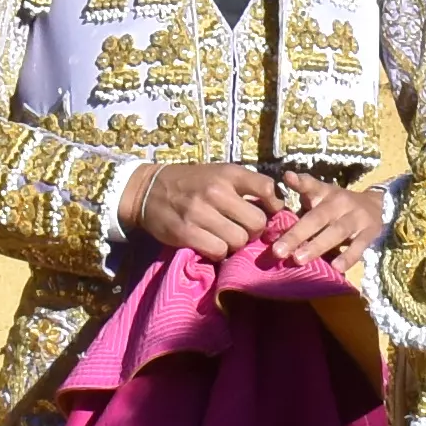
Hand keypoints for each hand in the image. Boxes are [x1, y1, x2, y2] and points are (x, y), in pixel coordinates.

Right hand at [119, 160, 295, 256]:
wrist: (148, 190)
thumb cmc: (191, 182)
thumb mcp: (219, 173)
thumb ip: (246, 186)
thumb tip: (277, 207)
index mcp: (227, 174)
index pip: (266, 188)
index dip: (272, 204)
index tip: (266, 211)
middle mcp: (215, 191)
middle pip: (256, 222)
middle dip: (253, 230)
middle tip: (242, 229)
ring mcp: (199, 213)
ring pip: (239, 241)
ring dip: (235, 244)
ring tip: (224, 237)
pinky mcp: (186, 233)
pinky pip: (218, 251)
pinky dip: (218, 252)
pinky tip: (211, 244)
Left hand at [251, 174, 384, 265]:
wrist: (377, 205)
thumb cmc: (337, 206)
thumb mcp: (320, 198)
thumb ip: (299, 207)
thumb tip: (272, 220)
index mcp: (325, 193)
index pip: (312, 185)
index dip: (300, 181)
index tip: (288, 177)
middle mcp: (340, 203)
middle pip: (317, 218)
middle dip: (297, 234)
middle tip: (278, 251)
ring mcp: (356, 218)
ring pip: (336, 232)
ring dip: (317, 246)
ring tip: (299, 260)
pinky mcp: (370, 233)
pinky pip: (359, 246)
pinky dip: (348, 257)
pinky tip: (336, 268)